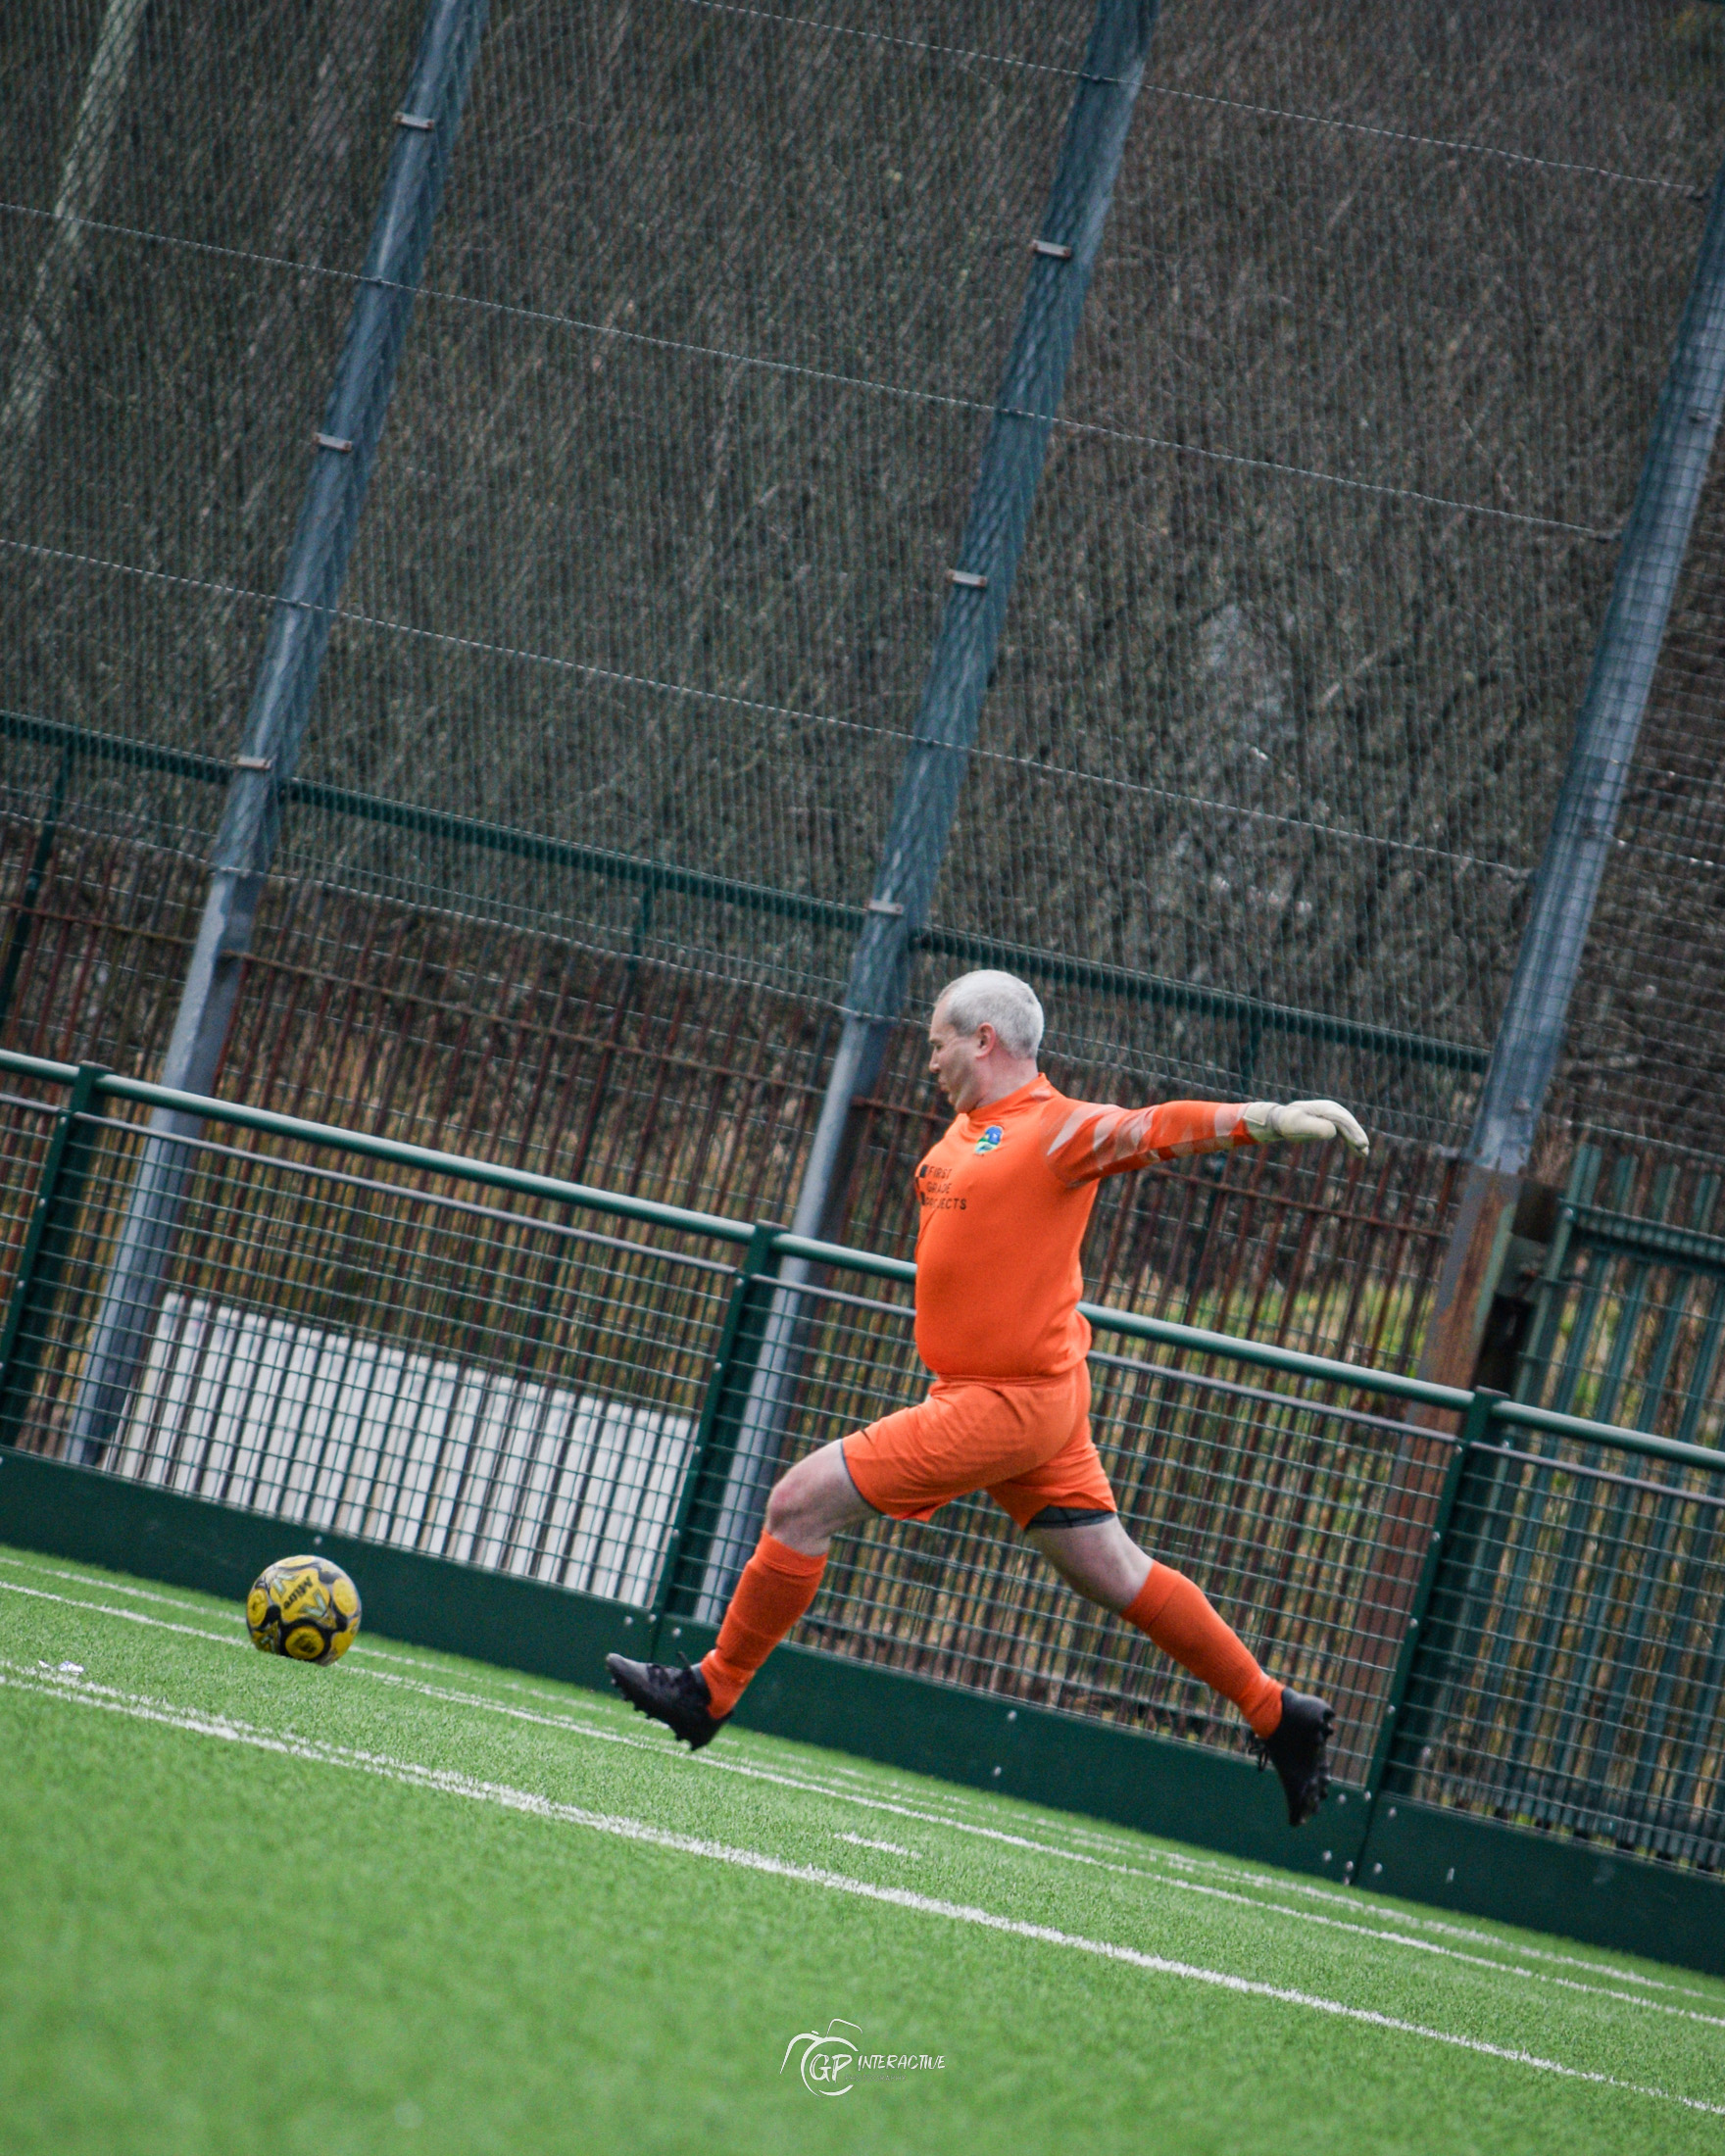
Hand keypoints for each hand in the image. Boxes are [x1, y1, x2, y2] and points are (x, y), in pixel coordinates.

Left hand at [1242, 1098, 1369, 1157]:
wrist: (1282, 1119)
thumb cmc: (1289, 1123)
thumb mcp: (1298, 1125)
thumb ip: (1314, 1127)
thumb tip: (1332, 1131)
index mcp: (1325, 1109)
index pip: (1343, 1121)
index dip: (1353, 1132)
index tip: (1361, 1144)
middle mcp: (1332, 1109)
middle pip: (1348, 1123)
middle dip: (1357, 1135)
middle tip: (1364, 1148)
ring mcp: (1333, 1115)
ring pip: (1348, 1128)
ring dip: (1357, 1140)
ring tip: (1364, 1154)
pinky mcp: (1332, 1122)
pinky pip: (1345, 1132)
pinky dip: (1351, 1141)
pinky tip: (1358, 1153)